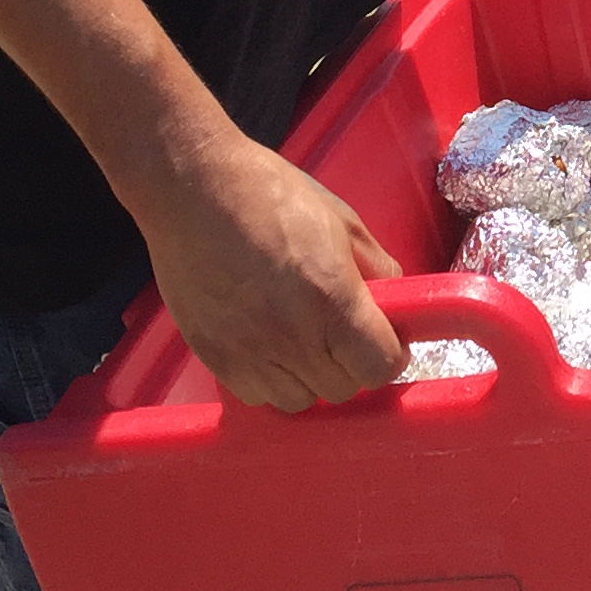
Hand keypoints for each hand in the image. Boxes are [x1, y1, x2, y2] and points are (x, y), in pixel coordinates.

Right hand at [142, 135, 406, 410]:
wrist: (194, 189)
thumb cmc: (269, 194)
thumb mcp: (341, 219)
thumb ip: (376, 267)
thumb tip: (395, 300)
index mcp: (331, 299)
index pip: (378, 367)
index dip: (389, 355)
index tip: (386, 340)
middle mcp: (292, 337)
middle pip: (342, 389)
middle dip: (352, 364)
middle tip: (343, 332)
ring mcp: (249, 353)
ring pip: (299, 401)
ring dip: (310, 377)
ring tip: (303, 338)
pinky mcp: (214, 358)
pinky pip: (256, 395)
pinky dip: (270, 378)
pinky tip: (268, 342)